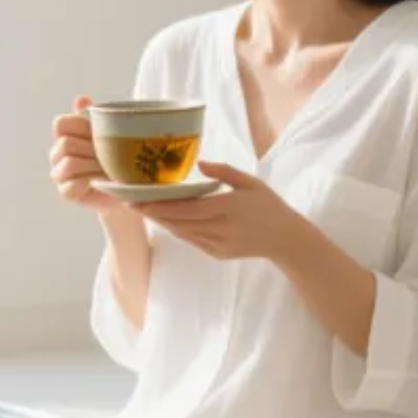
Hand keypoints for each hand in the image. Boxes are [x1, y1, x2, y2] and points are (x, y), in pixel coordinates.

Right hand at [49, 95, 124, 213]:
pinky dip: (87, 183)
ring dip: (92, 166)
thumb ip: (94, 115)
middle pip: (66, 143)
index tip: (99, 132)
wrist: (129, 186)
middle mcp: (58, 153)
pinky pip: (69, 186)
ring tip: (108, 169)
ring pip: (68, 163)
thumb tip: (81, 99)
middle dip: (92, 149)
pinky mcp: (66, 193)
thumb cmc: (118, 156)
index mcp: (66, 134)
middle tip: (109, 155)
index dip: (80, 126)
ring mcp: (60, 174)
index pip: (60, 123)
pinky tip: (99, 182)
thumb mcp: (110, 132)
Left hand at [132, 161, 308, 260]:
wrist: (285, 239)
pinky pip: (192, 241)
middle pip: (178, 222)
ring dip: (163, 222)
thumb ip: (224, 172)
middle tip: (132, 203)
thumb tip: (199, 164)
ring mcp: (217, 244)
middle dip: (153, 214)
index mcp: (227, 208)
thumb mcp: (250, 182)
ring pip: (182, 233)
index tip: (140, 199)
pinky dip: (178, 230)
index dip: (160, 206)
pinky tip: (167, 221)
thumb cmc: (269, 206)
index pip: (186, 208)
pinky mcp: (217, 253)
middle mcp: (219, 229)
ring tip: (145, 210)